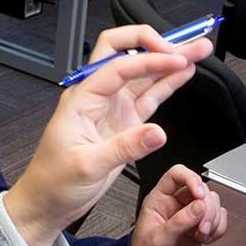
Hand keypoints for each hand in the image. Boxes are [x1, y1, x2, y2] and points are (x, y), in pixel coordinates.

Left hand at [5, 25, 213, 245]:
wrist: (48, 202)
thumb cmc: (53, 181)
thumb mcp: (87, 166)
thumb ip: (124, 148)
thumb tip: (157, 133)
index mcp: (82, 98)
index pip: (118, 65)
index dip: (149, 58)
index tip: (175, 59)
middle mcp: (98, 97)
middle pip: (127, 54)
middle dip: (156, 44)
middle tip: (185, 43)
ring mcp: (112, 108)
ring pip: (144, 75)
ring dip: (169, 62)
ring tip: (197, 51)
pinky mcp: (124, 123)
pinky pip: (149, 96)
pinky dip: (167, 84)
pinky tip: (184, 74)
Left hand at [129, 165, 228, 245]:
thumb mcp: (158, 239)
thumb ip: (179, 222)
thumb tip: (199, 206)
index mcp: (159, 199)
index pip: (177, 174)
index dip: (191, 179)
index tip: (200, 195)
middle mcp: (176, 203)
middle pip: (201, 189)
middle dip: (206, 207)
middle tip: (201, 226)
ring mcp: (190, 215)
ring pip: (212, 202)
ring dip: (213, 219)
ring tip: (201, 234)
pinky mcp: (201, 227)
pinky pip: (219, 219)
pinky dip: (218, 228)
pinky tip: (206, 238)